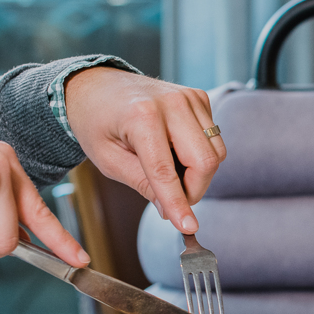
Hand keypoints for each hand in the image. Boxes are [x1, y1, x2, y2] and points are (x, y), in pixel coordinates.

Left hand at [63, 67, 224, 233]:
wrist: (97, 86)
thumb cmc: (97, 122)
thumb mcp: (108, 160)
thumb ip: (142, 184)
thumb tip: (171, 210)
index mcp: (142, 116)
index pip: (166, 170)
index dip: (178, 203)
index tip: (189, 227)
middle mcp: (172, 103)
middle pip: (204, 162)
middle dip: (193, 190)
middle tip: (171, 199)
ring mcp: (189, 97)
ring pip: (216, 153)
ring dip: (198, 174)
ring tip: (170, 171)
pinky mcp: (199, 98)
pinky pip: (214, 140)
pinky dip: (199, 155)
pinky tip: (175, 151)